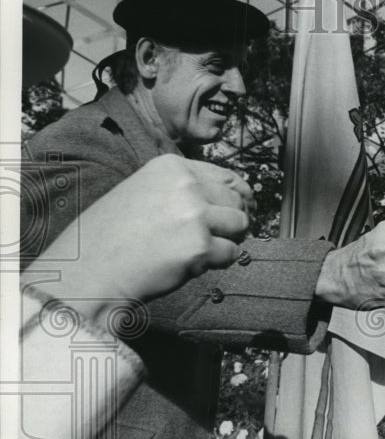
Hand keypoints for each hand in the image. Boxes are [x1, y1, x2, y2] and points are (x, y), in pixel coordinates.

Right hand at [26, 154, 252, 312]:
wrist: (89, 271)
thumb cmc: (115, 236)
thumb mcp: (147, 192)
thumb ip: (186, 189)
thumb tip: (236, 196)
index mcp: (172, 167)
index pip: (228, 176)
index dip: (240, 196)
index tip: (241, 210)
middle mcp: (186, 185)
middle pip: (237, 201)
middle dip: (232, 222)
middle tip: (212, 238)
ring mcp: (194, 215)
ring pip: (240, 225)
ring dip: (227, 241)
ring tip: (198, 250)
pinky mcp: (199, 246)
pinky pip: (230, 254)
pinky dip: (216, 263)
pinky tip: (188, 264)